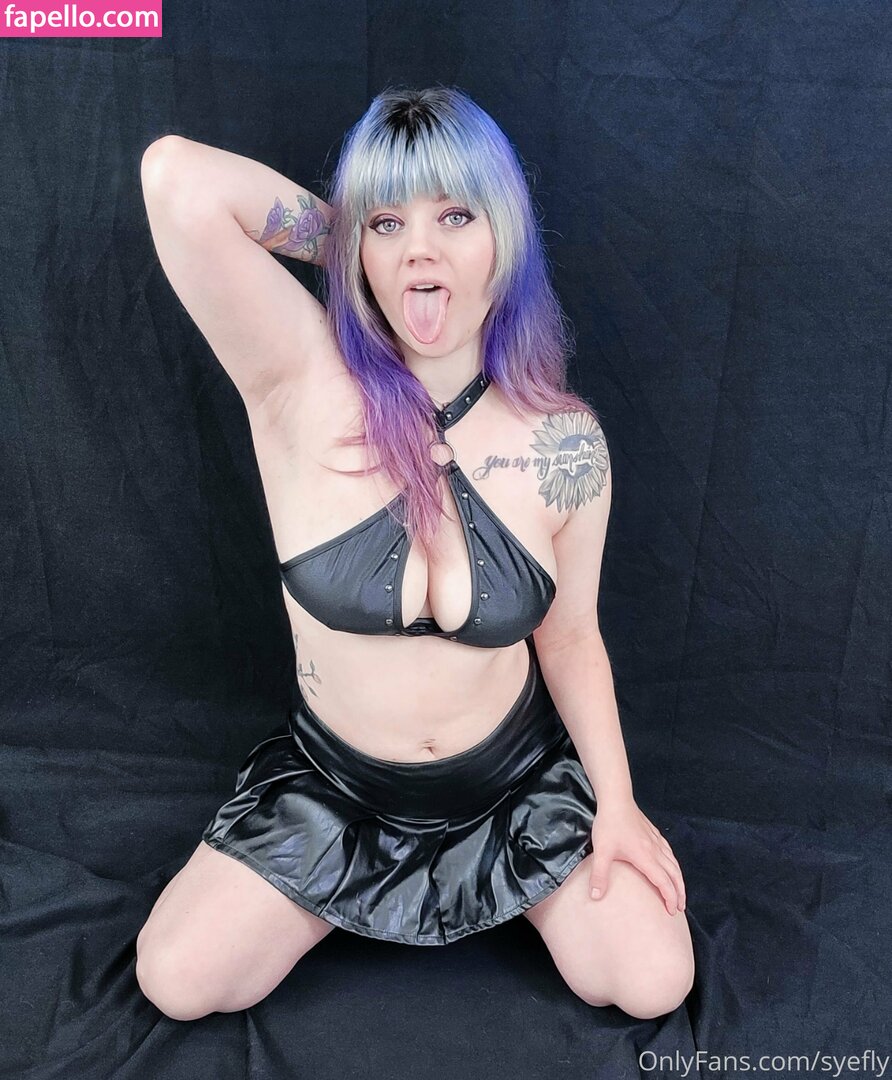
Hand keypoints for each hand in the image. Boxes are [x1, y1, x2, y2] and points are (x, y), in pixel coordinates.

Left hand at [588, 800, 685, 915]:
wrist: (616, 799)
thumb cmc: (609, 824)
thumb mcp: (602, 851)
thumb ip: (599, 875)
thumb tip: (595, 896)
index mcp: (645, 857)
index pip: (663, 882)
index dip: (670, 897)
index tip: (672, 911)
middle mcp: (655, 850)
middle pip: (674, 874)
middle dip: (679, 892)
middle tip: (680, 907)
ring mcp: (656, 840)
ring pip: (674, 863)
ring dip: (679, 879)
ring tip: (679, 891)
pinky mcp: (653, 833)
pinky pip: (669, 852)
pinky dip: (674, 863)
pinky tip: (671, 865)